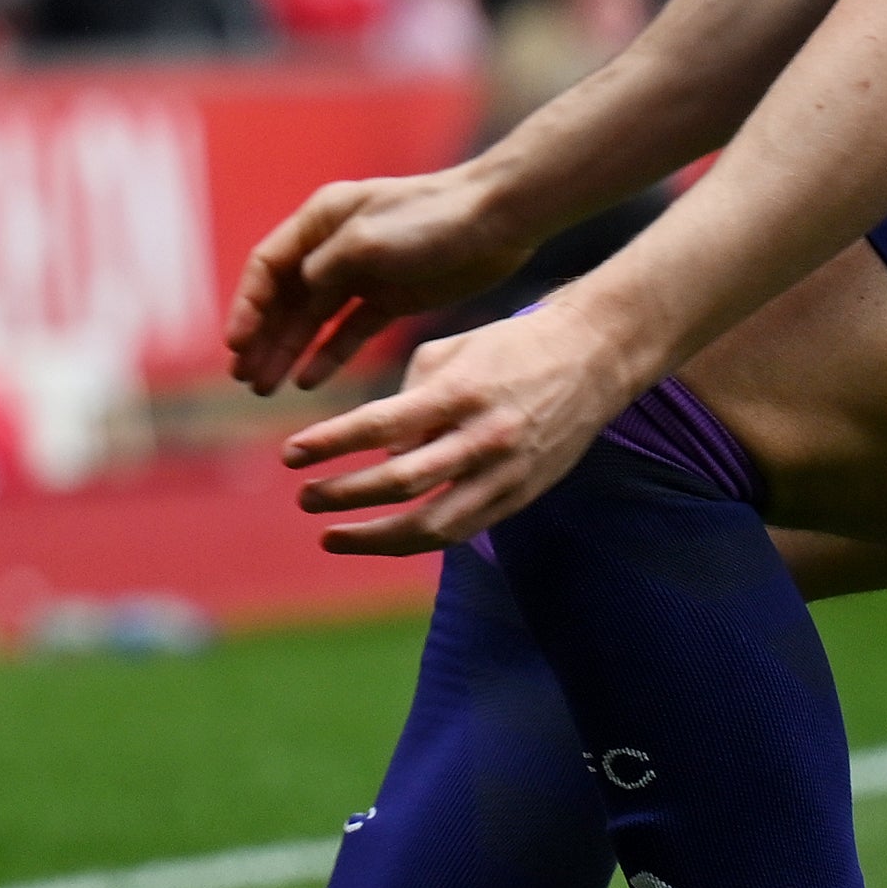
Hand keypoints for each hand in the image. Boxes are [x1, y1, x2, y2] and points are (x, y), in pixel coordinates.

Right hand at [225, 164, 541, 394]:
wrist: (497, 221)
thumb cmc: (430, 220)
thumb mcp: (366, 241)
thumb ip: (323, 269)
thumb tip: (300, 292)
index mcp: (321, 220)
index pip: (268, 267)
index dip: (247, 307)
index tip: (236, 346)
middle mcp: (334, 246)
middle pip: (285, 297)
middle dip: (262, 338)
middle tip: (244, 379)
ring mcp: (361, 273)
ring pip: (313, 319)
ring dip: (288, 351)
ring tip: (265, 389)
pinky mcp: (390, 297)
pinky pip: (348, 331)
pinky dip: (328, 355)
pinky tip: (308, 380)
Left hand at [279, 298, 654, 553]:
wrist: (595, 358)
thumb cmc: (511, 347)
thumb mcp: (450, 349)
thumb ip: (408, 398)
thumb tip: (382, 452)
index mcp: (459, 392)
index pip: (381, 425)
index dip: (331, 443)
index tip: (291, 455)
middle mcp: (482, 437)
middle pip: (400, 483)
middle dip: (343, 495)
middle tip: (303, 497)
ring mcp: (505, 473)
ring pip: (431, 525)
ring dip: (373, 538)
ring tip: (330, 536)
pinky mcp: (521, 495)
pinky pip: (461, 530)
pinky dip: (417, 539)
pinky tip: (384, 540)